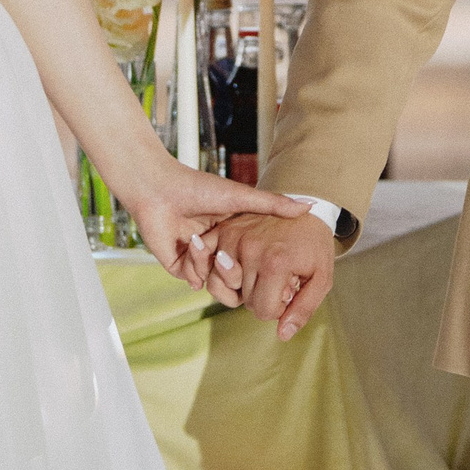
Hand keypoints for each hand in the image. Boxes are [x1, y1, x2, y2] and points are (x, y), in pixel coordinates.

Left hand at [129, 165, 305, 291]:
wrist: (159, 190)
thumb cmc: (199, 188)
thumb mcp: (243, 198)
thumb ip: (275, 205)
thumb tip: (311, 206)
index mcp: (234, 234)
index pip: (256, 260)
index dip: (266, 267)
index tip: (276, 270)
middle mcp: (219, 248)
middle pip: (239, 276)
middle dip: (244, 277)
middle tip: (248, 272)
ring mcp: (200, 259)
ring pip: (218, 281)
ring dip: (215, 267)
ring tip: (204, 241)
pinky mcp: (180, 265)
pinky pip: (195, 280)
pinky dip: (196, 269)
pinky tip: (192, 245)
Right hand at [206, 207, 337, 339]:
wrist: (306, 210)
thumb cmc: (314, 246)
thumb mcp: (321, 278)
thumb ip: (303, 309)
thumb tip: (282, 335)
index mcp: (275, 263)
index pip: (263, 310)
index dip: (277, 309)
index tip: (288, 293)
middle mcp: (250, 249)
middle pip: (243, 300)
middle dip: (260, 296)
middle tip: (276, 279)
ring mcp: (233, 237)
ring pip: (220, 285)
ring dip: (236, 286)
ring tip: (255, 273)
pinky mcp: (223, 229)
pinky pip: (202, 260)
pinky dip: (210, 270)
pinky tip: (224, 271)